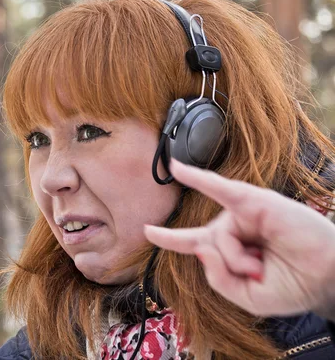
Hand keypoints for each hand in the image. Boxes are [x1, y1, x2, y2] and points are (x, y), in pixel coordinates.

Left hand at [144, 159, 334, 319]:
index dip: (168, 238)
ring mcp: (241, 214)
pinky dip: (197, 178)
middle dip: (229, 268)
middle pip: (205, 247)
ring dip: (238, 260)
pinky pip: (220, 188)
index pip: (190, 242)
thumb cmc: (292, 285)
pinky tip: (176, 167)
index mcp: (228, 249)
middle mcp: (231, 228)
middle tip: (258, 272)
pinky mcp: (253, 202)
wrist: (328, 278)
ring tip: (263, 264)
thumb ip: (218, 279)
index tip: (147, 231)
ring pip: (216, 238)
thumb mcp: (247, 297)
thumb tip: (201, 248)